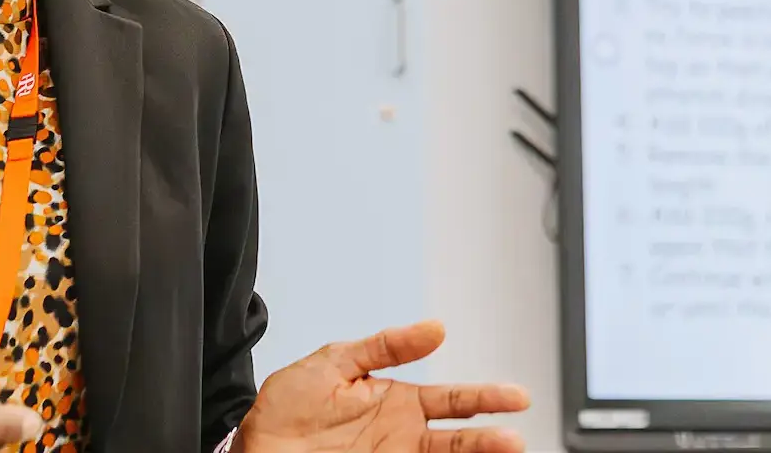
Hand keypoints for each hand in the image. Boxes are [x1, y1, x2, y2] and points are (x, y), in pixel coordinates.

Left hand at [239, 320, 529, 452]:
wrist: (253, 447)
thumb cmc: (286, 407)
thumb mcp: (334, 361)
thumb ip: (384, 346)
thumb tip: (433, 329)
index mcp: (396, 402)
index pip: (453, 399)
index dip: (487, 398)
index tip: (517, 398)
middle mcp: (400, 436)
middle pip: (458, 440)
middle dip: (489, 439)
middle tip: (514, 439)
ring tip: (502, 451)